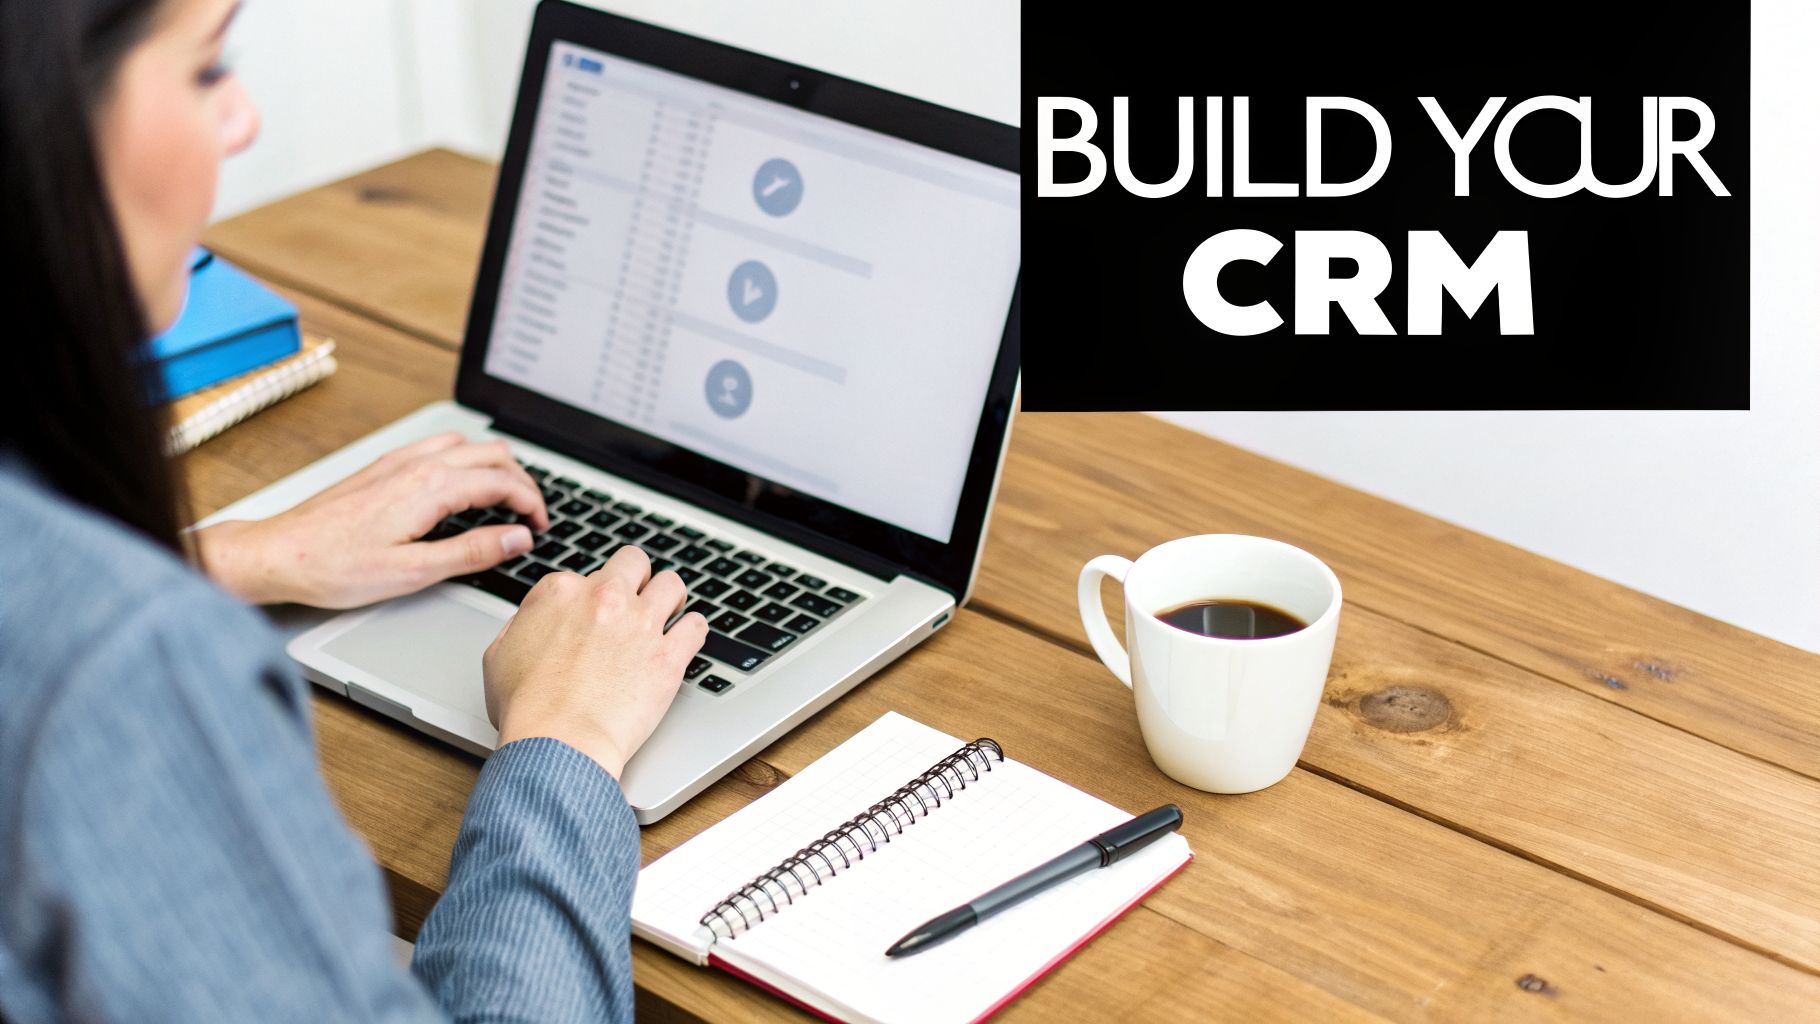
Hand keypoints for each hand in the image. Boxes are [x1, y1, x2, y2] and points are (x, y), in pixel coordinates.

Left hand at [197, 432, 550, 607]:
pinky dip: (465, 460)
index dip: (532, 503)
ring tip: (504, 497)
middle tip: (532, 514)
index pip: (502, 481)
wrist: (278, 554)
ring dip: (494, 465)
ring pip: (465, 444)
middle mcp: (416, 465)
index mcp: (430, 488)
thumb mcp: (414, 572)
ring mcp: (397, 461)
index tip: (541, 526)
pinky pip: (437, 447)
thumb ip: (473, 551)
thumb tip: (517, 538)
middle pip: (491, 454)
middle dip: (522, 481)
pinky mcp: (381, 466)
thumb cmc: (335, 567)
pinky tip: (459, 484)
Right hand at [483, 546, 708, 778]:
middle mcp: (604, 598)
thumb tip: (534, 619)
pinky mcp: (668, 655)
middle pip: (633, 563)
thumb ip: (522, 624)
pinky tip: (685, 639)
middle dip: (635, 579)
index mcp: (561, 592)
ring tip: (667, 614)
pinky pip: (696, 626)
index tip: (593, 616)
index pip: (586, 575)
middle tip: (635, 602)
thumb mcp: (498, 655)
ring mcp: (640, 624)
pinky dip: (692, 631)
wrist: (556, 742)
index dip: (590, 598)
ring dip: (669, 597)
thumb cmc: (526, 708)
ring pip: (671, 583)